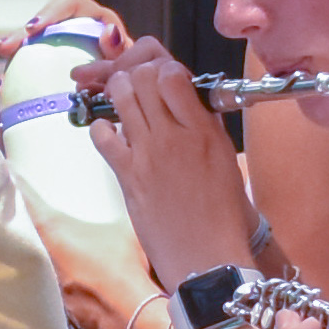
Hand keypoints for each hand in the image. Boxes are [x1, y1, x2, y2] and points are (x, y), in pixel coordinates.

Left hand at [80, 38, 252, 291]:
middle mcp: (176, 135)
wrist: (208, 259)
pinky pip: (102, 135)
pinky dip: (102, 129)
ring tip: (121, 104)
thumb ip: (206, 128)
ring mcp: (149, 153)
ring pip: (120, 96)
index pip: (173, 72)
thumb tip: (190, 104)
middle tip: (135, 87)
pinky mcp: (128, 176)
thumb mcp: (226, 161)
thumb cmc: (223, 216)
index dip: (161, 69)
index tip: (161, 80)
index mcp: (205, 130)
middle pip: (142, 77)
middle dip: (134, 74)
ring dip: (116, 93)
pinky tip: (112, 138)